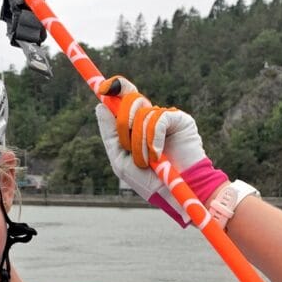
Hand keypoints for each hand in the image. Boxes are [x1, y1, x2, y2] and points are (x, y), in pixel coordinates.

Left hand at [95, 76, 223, 224]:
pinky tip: (158, 155)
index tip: (102, 89)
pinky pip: (159, 119)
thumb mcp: (120, 158)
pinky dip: (154, 139)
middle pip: (131, 99)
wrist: (175, 194)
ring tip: (147, 162)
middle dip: (123, 123)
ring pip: (143, 113)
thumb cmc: (148, 180)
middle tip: (126, 145)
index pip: (124, 97)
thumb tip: (100, 105)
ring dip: (139, 142)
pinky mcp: (181, 120)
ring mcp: (166, 118)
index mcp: (135, 124)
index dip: (114, 87)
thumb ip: (110, 133)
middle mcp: (150, 117)